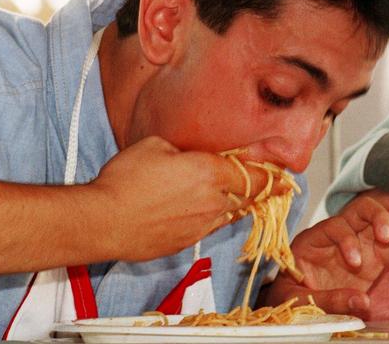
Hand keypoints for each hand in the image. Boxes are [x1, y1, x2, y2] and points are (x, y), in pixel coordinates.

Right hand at [83, 136, 283, 261]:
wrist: (103, 221)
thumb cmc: (125, 180)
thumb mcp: (156, 145)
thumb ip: (184, 149)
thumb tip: (192, 154)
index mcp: (210, 173)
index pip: (256, 176)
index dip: (274, 177)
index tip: (285, 176)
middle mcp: (213, 202)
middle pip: (249, 198)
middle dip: (262, 191)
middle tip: (271, 186)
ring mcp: (201, 225)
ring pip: (232, 214)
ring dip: (238, 204)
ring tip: (234, 195)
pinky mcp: (186, 242)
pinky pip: (210, 227)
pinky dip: (214, 217)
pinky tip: (201, 210)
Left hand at [264, 195, 388, 318]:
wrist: (295, 304)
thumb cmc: (291, 296)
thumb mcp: (297, 299)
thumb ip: (327, 300)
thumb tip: (362, 301)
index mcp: (315, 239)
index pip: (335, 226)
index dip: (347, 240)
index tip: (355, 263)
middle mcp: (340, 235)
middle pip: (362, 208)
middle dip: (377, 215)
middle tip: (387, 233)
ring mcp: (361, 244)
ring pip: (383, 218)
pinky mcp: (376, 259)